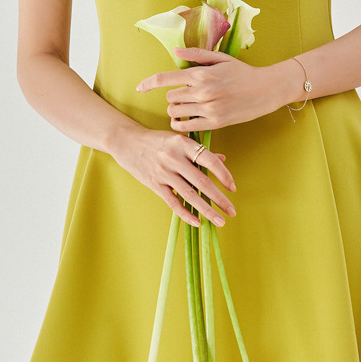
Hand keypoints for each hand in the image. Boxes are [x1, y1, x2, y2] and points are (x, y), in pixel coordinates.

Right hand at [110, 126, 235, 227]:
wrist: (127, 142)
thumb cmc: (157, 140)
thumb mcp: (179, 139)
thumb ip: (200, 151)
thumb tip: (222, 159)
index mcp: (184, 144)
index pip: (210, 161)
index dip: (224, 175)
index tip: (233, 188)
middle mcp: (175, 158)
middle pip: (202, 182)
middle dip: (220, 199)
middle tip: (232, 211)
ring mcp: (164, 172)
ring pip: (190, 195)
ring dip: (207, 210)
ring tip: (219, 221)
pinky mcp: (155, 184)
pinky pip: (173, 202)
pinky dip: (186, 213)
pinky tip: (197, 222)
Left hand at [136, 47, 292, 132]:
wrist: (266, 89)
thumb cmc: (243, 72)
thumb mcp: (220, 58)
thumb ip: (196, 54)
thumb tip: (175, 51)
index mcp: (201, 73)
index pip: (165, 78)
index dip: (148, 83)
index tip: (139, 88)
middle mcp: (202, 91)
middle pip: (169, 98)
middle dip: (173, 97)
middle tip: (184, 96)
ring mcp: (208, 108)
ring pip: (175, 113)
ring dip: (177, 111)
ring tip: (187, 108)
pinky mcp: (214, 123)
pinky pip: (186, 126)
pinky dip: (182, 124)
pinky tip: (188, 119)